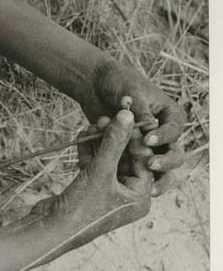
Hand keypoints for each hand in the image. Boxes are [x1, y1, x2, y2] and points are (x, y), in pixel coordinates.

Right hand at [31, 110, 152, 242]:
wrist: (49, 230)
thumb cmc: (81, 208)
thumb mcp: (100, 171)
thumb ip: (114, 142)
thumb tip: (127, 116)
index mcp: (140, 198)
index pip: (144, 160)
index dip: (133, 138)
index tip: (125, 118)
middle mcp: (127, 197)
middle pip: (126, 160)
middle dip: (114, 139)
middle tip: (104, 119)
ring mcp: (108, 194)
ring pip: (108, 161)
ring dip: (100, 144)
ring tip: (92, 125)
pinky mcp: (90, 192)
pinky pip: (95, 168)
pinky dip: (89, 154)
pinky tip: (82, 137)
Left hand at [83, 59, 185, 195]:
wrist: (95, 85)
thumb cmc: (117, 82)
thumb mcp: (130, 92)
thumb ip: (139, 110)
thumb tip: (150, 127)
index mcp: (170, 115)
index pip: (174, 131)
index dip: (163, 137)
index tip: (147, 140)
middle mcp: (163, 133)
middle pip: (173, 154)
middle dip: (164, 162)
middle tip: (150, 164)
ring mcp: (148, 146)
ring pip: (158, 168)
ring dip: (153, 177)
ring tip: (147, 189)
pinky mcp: (131, 153)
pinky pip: (135, 168)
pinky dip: (130, 174)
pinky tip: (123, 184)